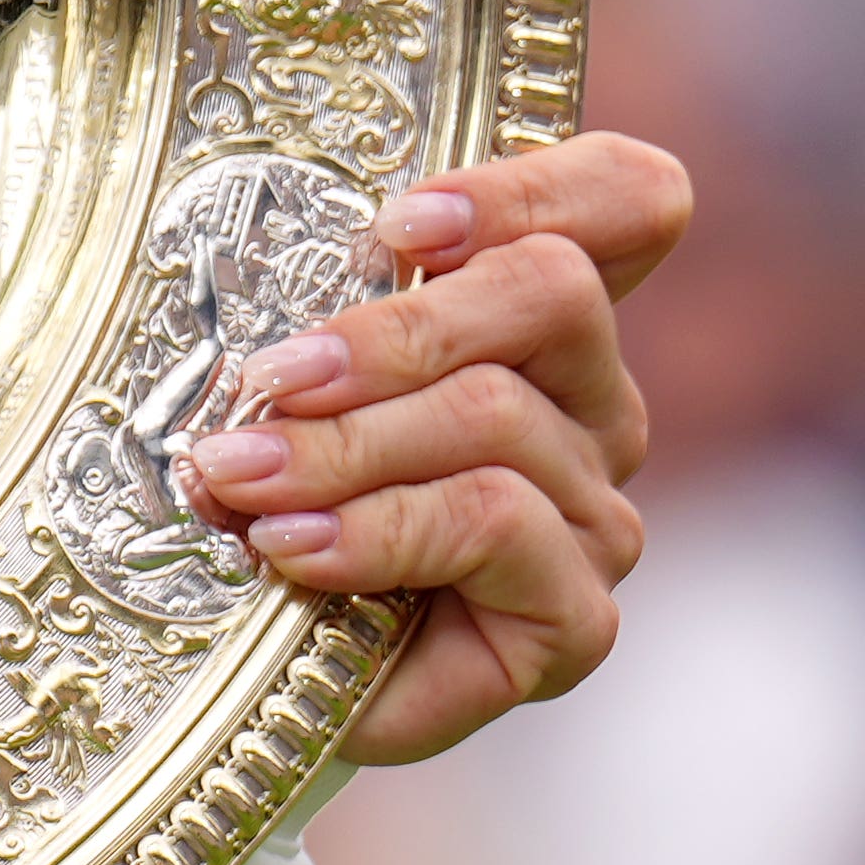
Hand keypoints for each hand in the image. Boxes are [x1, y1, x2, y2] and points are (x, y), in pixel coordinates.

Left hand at [179, 132, 693, 765]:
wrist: (254, 676)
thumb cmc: (261, 500)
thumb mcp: (271, 376)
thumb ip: (299, 301)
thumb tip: (239, 248)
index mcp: (537, 322)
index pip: (627, 202)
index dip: (531, 187)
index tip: (401, 225)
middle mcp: (590, 406)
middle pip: (551, 293)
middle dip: (393, 329)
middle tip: (268, 380)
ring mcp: (593, 513)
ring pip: (496, 416)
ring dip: (344, 446)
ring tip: (238, 478)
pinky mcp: (575, 618)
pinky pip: (495, 527)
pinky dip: (378, 532)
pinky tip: (295, 551)